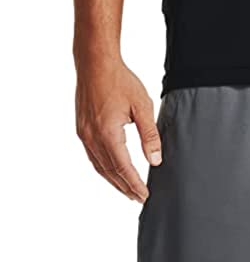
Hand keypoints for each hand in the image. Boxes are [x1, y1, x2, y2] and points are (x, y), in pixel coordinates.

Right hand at [75, 61, 161, 201]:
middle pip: (111, 172)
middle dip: (126, 188)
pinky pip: (93, 157)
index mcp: (108, 133)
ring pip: (100, 167)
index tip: (145, 196)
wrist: (94, 62)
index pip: (124, 168)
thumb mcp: (142, 106)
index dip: (135, 184)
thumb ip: (150, 136)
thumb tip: (155, 160)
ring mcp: (84, 135)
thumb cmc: (120, 80)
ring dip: (114, 182)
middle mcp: (92, 137)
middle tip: (139, 199)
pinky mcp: (81, 130)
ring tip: (128, 192)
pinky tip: (112, 173)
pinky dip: (104, 169)